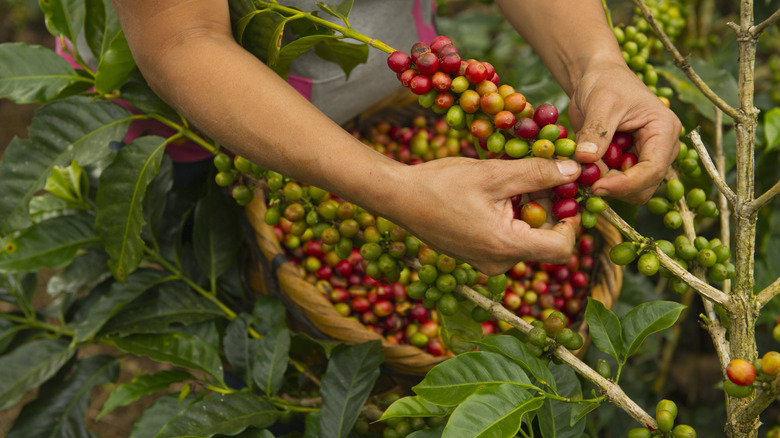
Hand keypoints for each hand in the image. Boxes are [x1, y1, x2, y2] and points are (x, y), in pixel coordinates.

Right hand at [392, 156, 582, 275]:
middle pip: (545, 242)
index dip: (572, 222)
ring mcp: (486, 263)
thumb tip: (575, 170)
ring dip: (528, 210)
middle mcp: (499, 263)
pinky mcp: (476, 256)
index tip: (567, 194)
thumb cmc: (442, 184)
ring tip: (510, 182)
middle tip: (537, 177)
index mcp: (506, 246)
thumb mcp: (494, 173)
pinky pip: (507, 240)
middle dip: (548, 208)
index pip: (562, 248)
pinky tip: (494, 195)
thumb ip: (538, 172)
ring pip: (526, 239)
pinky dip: (510, 218)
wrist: (399, 197)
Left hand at [569, 60, 681, 203]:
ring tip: (584, 163)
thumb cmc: (605, 83)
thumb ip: (595, 130)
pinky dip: (599, 180)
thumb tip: (586, 159)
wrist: (598, 78)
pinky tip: (585, 163)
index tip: (596, 187)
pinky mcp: (629, 164)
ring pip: (630, 190)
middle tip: (584, 175)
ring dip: (605, 184)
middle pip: (644, 186)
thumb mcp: (600, 102)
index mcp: (664, 130)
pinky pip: (616, 183)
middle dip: (614, 186)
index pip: (653, 169)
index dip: (625, 184)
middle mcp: (661, 149)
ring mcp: (645, 158)